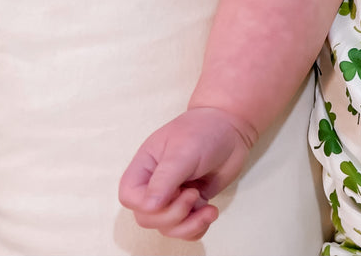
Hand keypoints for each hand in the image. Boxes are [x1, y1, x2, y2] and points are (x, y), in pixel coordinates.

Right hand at [118, 106, 255, 240]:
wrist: (231, 129)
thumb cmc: (204, 131)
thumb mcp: (183, 152)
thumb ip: (165, 179)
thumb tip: (148, 207)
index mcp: (144, 167)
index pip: (130, 198)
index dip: (147, 204)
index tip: (176, 191)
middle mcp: (154, 185)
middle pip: (147, 218)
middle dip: (173, 215)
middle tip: (194, 194)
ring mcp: (173, 197)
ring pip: (166, 228)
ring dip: (188, 226)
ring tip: (209, 209)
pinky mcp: (191, 205)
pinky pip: (186, 230)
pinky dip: (197, 228)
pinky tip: (210, 212)